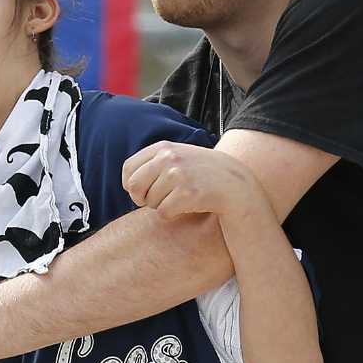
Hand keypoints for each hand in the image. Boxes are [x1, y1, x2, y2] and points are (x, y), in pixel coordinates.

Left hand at [122, 141, 268, 222]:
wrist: (237, 186)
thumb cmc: (203, 174)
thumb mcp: (180, 156)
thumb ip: (155, 162)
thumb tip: (125, 182)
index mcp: (164, 147)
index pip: (128, 168)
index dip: (131, 185)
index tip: (142, 192)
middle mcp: (169, 157)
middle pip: (133, 187)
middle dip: (141, 199)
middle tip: (157, 201)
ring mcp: (178, 174)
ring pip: (150, 202)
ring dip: (161, 207)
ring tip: (180, 199)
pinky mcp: (187, 193)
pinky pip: (163, 212)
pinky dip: (171, 214)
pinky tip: (187, 206)